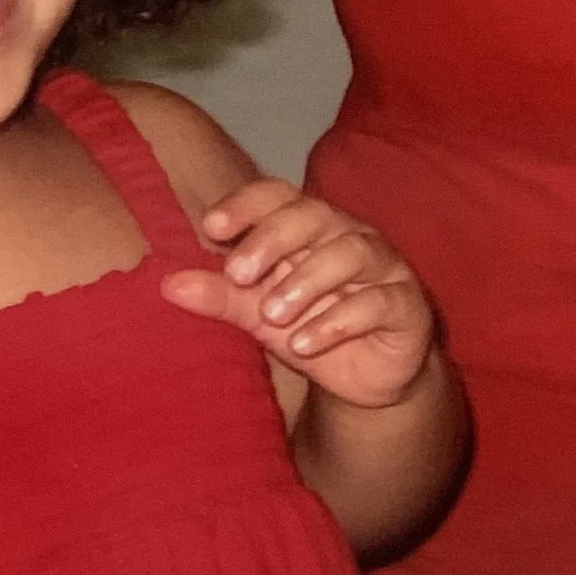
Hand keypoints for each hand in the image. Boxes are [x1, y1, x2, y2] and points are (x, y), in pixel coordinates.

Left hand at [161, 179, 434, 409]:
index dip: (247, 204)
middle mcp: (348, 235)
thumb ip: (221, 296)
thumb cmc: (308, 327)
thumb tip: (168, 285)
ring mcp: (383, 267)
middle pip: (315, 214)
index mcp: (309, 226)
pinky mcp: (407, 305)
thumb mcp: (257, 314)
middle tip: (239, 274)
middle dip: (274, 238)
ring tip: (273, 316)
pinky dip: (339, 320)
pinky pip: (378, 302)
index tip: (211, 228)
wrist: (367, 379)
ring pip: (351, 252)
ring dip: (308, 281)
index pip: (279, 195)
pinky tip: (304, 344)